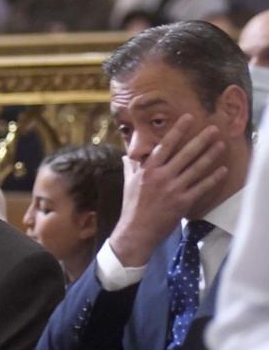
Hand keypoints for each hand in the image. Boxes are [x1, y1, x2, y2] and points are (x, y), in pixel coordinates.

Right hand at [109, 114, 227, 267]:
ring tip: (221, 145)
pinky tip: (222, 170)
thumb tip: (127, 155)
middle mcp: (161, 176)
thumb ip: (130, 167)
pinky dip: (213, 178)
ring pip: (196, 168)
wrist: (136, 231)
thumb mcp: (128, 183)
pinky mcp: (183, 202)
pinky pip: (201, 187)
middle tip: (214, 129)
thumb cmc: (132, 206)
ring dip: (210, 155)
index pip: (165, 145)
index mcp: (147, 170)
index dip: (178, 131)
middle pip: (185, 154)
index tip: (188, 118)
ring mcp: (173, 189)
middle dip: (201, 140)